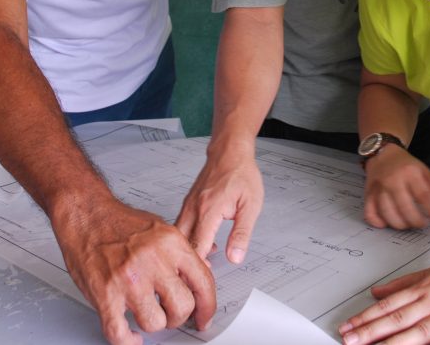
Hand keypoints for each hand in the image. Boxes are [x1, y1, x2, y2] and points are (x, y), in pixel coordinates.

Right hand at [52, 195, 215, 344]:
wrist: (86, 214)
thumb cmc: (119, 222)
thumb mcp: (161, 229)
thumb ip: (181, 254)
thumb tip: (202, 274)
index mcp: (171, 244)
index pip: (203, 283)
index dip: (207, 307)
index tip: (203, 317)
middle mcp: (153, 261)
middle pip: (182, 307)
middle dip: (178, 317)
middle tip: (170, 314)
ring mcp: (128, 279)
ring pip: (155, 323)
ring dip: (152, 325)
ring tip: (147, 315)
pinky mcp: (105, 294)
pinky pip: (119, 333)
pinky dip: (127, 341)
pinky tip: (131, 335)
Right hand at [175, 141, 262, 262]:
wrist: (230, 152)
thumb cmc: (241, 174)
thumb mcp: (250, 206)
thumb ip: (241, 233)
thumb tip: (236, 257)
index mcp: (209, 211)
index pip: (197, 247)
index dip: (199, 266)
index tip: (206, 278)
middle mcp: (193, 208)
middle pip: (182, 244)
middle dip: (189, 262)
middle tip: (203, 274)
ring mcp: (188, 205)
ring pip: (178, 236)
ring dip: (188, 250)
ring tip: (204, 260)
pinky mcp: (188, 203)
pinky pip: (181, 225)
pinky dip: (187, 237)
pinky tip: (203, 240)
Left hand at [339, 260, 429, 344]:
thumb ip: (402, 284)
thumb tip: (376, 292)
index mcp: (422, 290)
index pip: (388, 307)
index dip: (366, 318)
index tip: (347, 328)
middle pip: (398, 319)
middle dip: (371, 331)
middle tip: (350, 340)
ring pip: (420, 331)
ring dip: (395, 343)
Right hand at [363, 145, 429, 230]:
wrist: (382, 154)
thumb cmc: (406, 165)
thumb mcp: (425, 172)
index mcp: (410, 173)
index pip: (424, 196)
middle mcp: (393, 180)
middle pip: (405, 208)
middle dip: (417, 222)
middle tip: (422, 224)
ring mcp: (378, 188)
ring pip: (388, 214)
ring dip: (401, 225)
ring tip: (408, 223)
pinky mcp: (368, 194)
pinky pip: (370, 213)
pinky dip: (378, 223)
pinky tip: (387, 223)